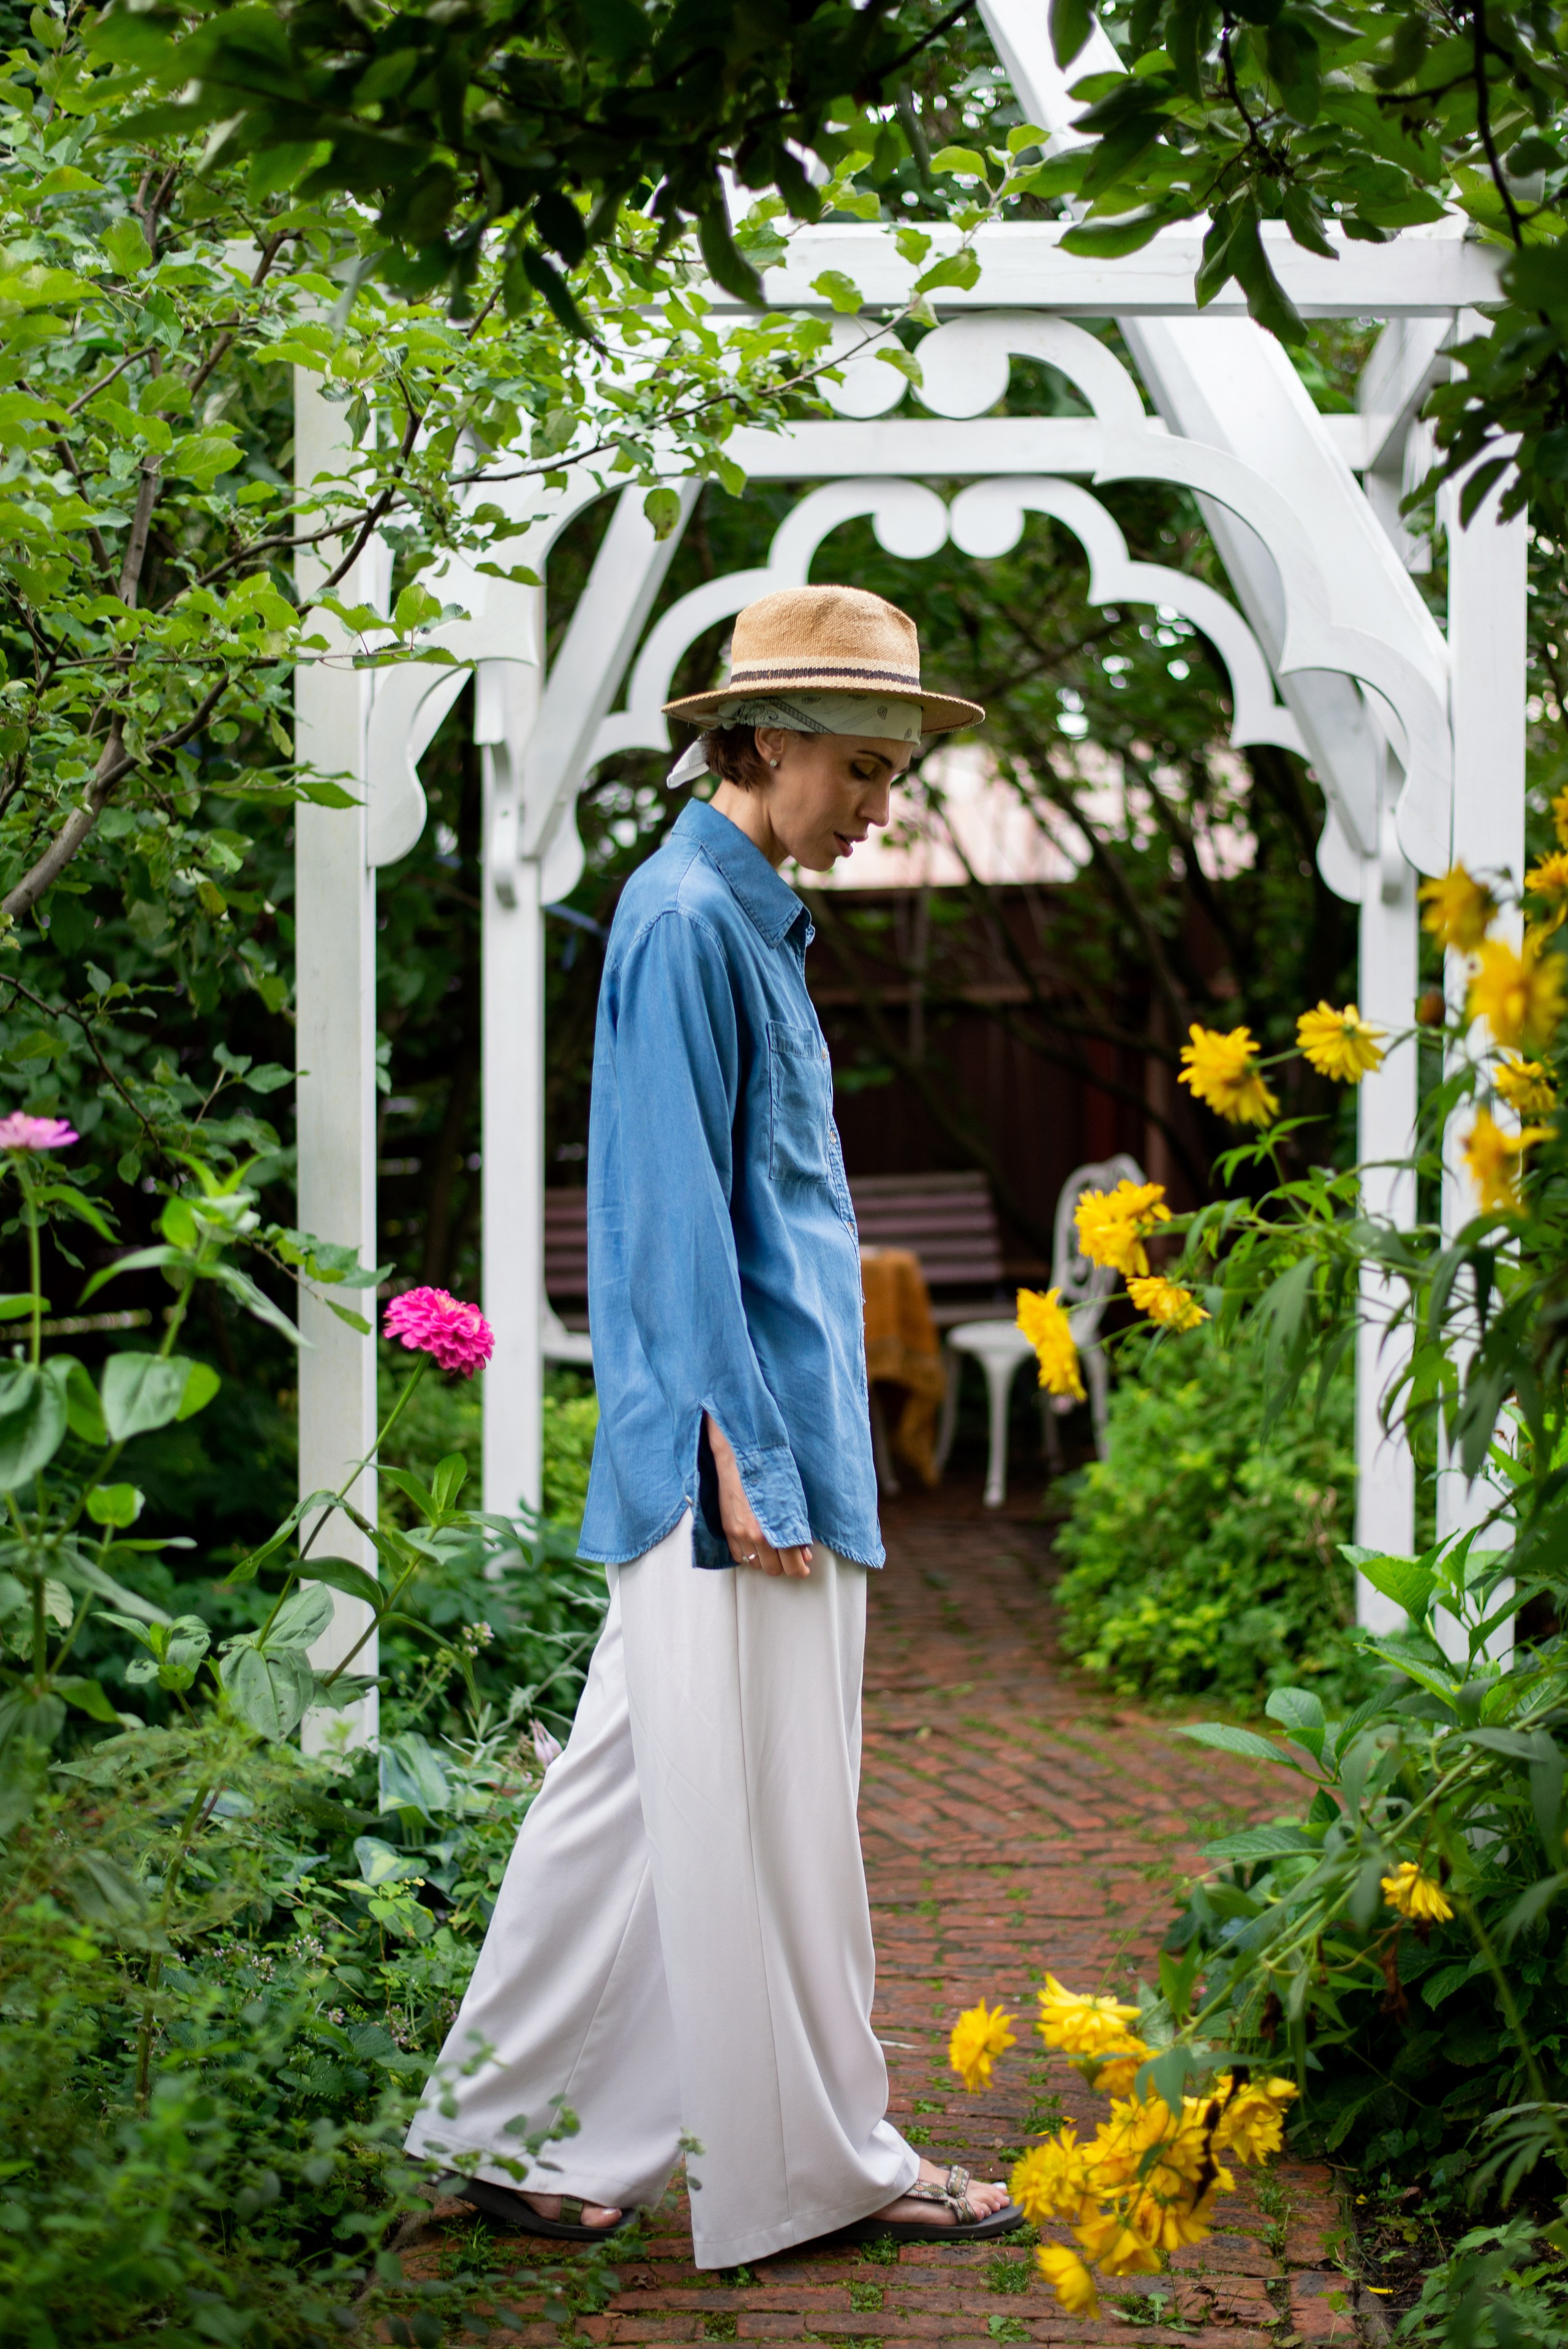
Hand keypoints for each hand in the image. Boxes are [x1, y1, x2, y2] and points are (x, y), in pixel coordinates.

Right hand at [704, 1414, 811, 1576]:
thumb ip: (798, 1530)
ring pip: (755, 1565)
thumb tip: (804, 1553)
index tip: (803, 1567)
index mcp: (776, 1530)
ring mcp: (739, 1533)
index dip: (800, 1570)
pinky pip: (738, 1556)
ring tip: (773, 1548)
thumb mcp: (793, 1502)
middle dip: (784, 1565)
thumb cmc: (771, 1472)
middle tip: (790, 1556)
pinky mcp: (727, 1528)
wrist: (742, 1456)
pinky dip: (749, 1555)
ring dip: (766, 1560)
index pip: (791, 1566)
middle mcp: (756, 1536)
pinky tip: (756, 1545)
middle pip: (772, 1569)